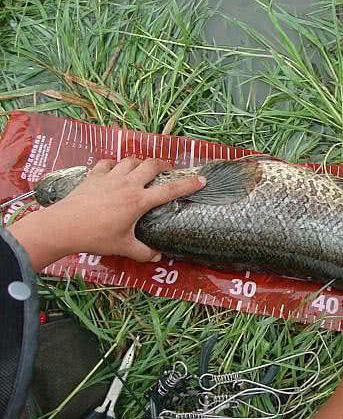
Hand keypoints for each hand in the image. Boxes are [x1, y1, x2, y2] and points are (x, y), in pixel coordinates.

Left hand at [8, 158, 204, 269]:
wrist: (64, 226)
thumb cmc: (96, 237)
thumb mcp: (123, 247)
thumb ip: (143, 252)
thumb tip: (157, 257)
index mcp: (139, 201)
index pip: (169, 190)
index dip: (188, 184)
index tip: (201, 179)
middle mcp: (128, 185)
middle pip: (151, 165)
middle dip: (163, 164)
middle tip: (168, 169)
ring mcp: (110, 177)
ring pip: (130, 160)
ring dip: (139, 162)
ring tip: (142, 168)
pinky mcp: (93, 176)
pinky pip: (107, 163)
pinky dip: (114, 164)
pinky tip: (114, 170)